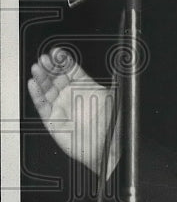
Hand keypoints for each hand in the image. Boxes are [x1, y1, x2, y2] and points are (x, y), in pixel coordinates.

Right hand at [28, 48, 119, 175]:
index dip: (63, 60)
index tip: (57, 53)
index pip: (70, 69)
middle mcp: (71, 94)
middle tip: (45, 59)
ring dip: (41, 77)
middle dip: (50, 66)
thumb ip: (111, 81)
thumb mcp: (112, 98)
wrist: (104, 148)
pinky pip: (42, 105)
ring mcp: (61, 106)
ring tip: (37, 68)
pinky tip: (33, 84)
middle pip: (56, 76)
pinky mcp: (52, 119)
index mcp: (84, 86)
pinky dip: (36, 94)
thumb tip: (117, 66)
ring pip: (47, 88)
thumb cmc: (110, 125)